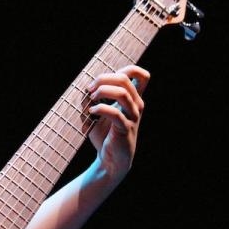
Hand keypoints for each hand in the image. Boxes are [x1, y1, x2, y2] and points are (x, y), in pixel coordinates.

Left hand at [87, 65, 149, 179]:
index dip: (123, 70)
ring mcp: (132, 117)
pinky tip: (91, 113)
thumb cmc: (103, 134)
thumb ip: (90, 98)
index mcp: (133, 99)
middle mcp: (136, 105)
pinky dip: (100, 109)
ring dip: (102, 92)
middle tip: (90, 90)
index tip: (102, 81)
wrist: (109, 159)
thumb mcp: (93, 112)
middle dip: (103, 79)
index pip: (142, 75)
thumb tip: (86, 88)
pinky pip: (115, 114)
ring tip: (91, 100)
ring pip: (122, 94)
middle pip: (125, 79)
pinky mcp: (125, 129)